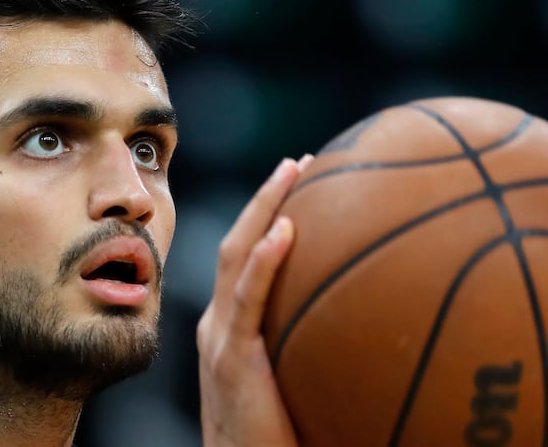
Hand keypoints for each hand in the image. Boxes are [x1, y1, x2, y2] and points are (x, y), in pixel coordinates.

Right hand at [197, 155, 311, 445]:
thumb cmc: (272, 439)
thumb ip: (307, 348)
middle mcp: (217, 324)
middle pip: (236, 243)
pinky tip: (285, 230)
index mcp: (227, 328)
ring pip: (236, 257)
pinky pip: (247, 298)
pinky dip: (264, 261)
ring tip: (292, 172)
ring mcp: (219, 338)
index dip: (265, 216)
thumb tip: (365, 321)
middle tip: (298, 163)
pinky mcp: (230, 358)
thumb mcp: (288, 384)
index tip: (298, 185)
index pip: (243, 258)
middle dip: (264, 199)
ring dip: (263, 209)